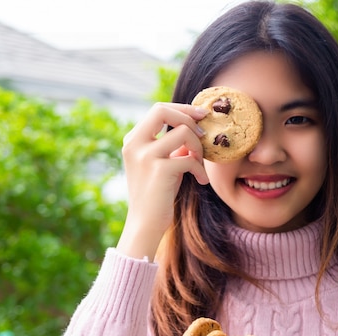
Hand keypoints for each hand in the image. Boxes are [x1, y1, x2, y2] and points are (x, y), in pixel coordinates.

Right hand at [116, 103, 208, 260]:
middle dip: (189, 118)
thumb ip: (173, 145)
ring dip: (198, 147)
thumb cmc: (157, 195)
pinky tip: (201, 181)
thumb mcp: (163, 164)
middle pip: (163, 111)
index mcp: (133, 140)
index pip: (158, 110)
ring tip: (200, 164)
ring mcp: (145, 156)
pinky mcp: (159, 170)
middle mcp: (135, 144)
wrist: (145, 224)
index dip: (182, 109)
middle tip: (205, 133)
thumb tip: (195, 127)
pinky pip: (189, 158)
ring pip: (183, 132)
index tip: (201, 116)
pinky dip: (200, 169)